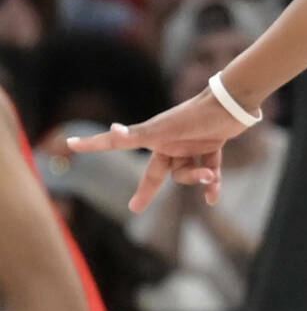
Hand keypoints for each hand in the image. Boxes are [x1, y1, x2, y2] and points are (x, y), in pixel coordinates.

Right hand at [65, 89, 250, 211]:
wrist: (231, 103)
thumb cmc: (194, 116)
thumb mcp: (164, 129)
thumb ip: (137, 135)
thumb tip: (112, 130)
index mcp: (153, 136)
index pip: (119, 144)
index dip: (96, 145)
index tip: (71, 143)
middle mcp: (170, 141)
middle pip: (157, 171)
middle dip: (147, 189)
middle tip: (135, 207)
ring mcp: (191, 144)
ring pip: (187, 172)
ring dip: (197, 178)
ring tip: (207, 176)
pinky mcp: (212, 144)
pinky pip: (210, 169)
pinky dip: (212, 183)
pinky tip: (213, 198)